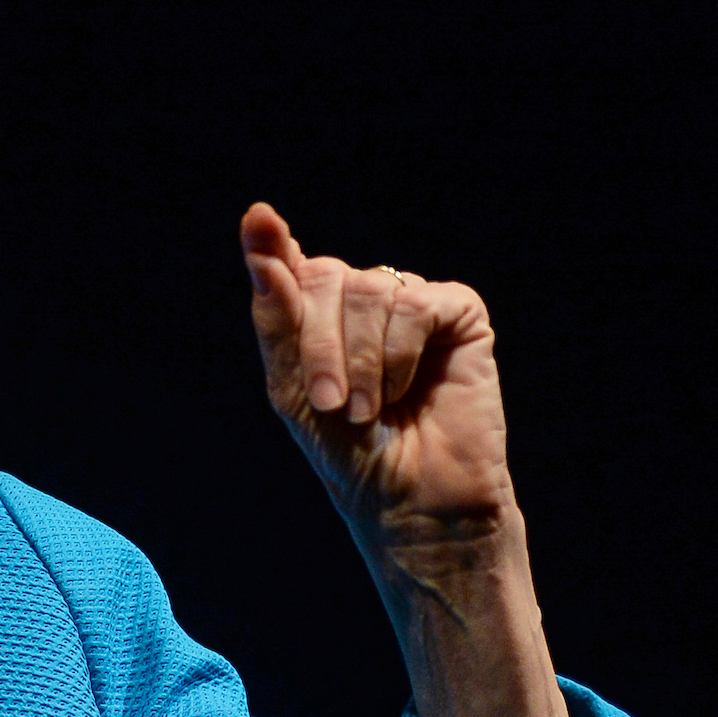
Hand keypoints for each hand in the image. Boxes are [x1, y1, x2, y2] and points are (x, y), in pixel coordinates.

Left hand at [241, 201, 516, 546]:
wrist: (409, 497)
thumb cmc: (348, 450)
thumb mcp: (291, 386)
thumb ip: (276, 313)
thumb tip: (260, 224)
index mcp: (317, 314)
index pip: (287, 265)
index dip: (269, 243)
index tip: (259, 219)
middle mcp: (363, 298)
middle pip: (322, 275)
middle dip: (318, 345)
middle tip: (330, 404)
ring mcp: (411, 300)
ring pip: (369, 288)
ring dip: (359, 358)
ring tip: (366, 409)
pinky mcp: (458, 311)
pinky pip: (415, 302)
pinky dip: (399, 353)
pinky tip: (404, 389)